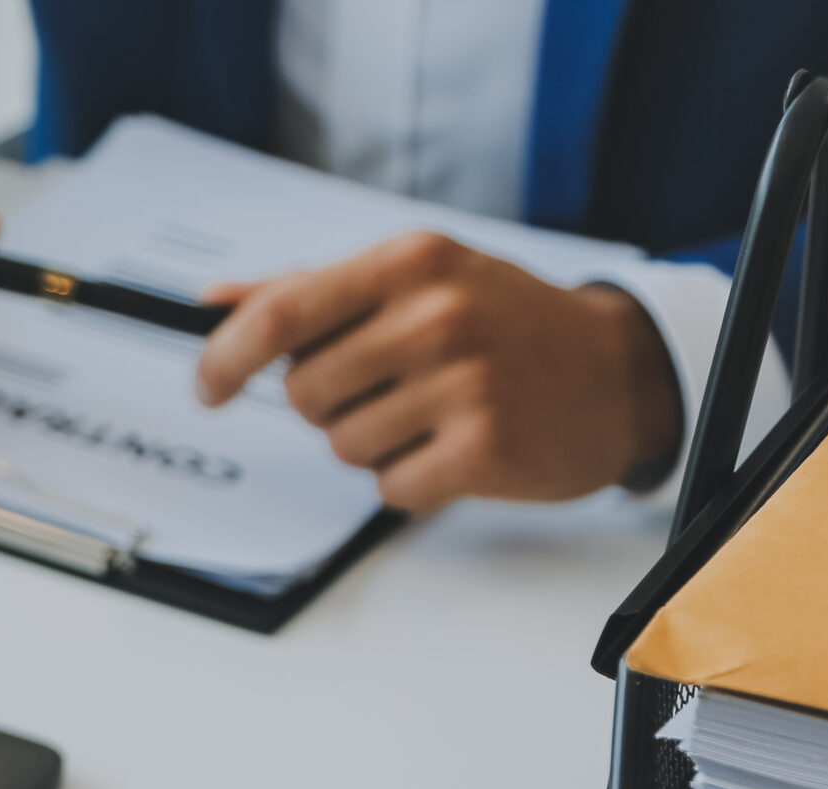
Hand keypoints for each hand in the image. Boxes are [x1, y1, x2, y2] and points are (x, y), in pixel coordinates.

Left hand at [192, 231, 683, 511]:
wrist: (617, 371)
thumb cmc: (506, 322)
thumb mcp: (417, 279)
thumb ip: (311, 291)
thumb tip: (216, 303)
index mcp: (410, 261)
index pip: (281, 314)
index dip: (227, 358)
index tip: (210, 386)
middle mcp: (435, 314)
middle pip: (306, 392)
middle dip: (331, 404)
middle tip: (392, 388)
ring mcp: (462, 382)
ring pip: (344, 446)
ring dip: (376, 443)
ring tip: (435, 413)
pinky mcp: (483, 448)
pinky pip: (391, 487)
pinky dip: (412, 479)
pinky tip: (455, 447)